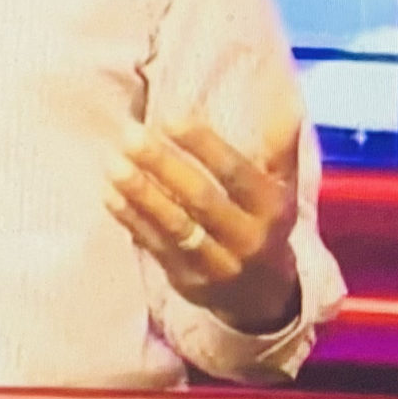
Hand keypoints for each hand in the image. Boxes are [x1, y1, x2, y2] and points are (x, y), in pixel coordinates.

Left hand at [104, 112, 302, 334]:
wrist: (263, 295)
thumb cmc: (266, 222)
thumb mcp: (283, 188)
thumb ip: (280, 147)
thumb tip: (288, 103)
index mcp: (272, 209)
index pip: (236, 174)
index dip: (204, 147)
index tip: (170, 120)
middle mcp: (247, 238)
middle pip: (201, 200)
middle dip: (164, 166)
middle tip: (130, 135)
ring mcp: (216, 264)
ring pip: (175, 226)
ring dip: (141, 193)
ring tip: (113, 163)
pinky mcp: (186, 280)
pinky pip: (155, 246)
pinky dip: (131, 219)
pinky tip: (109, 194)